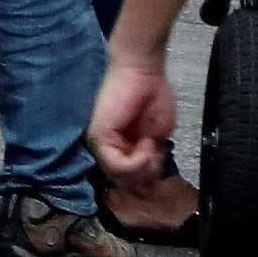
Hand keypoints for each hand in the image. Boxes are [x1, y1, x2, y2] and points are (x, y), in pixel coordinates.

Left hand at [91, 52, 178, 183]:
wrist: (143, 72)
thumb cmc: (153, 97)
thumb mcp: (157, 137)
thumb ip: (150, 160)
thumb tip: (148, 184)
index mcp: (120, 149)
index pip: (130, 181)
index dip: (149, 177)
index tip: (159, 159)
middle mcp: (106, 149)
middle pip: (126, 184)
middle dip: (148, 175)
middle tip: (155, 153)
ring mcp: (100, 144)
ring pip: (121, 179)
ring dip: (144, 168)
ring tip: (150, 146)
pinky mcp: (99, 137)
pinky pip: (118, 167)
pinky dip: (138, 162)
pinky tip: (146, 145)